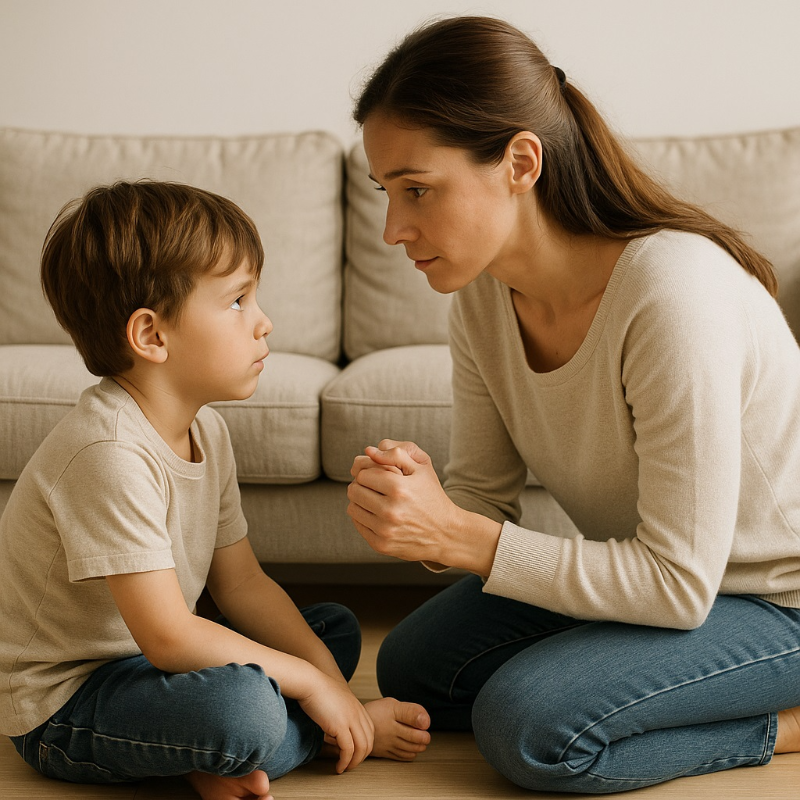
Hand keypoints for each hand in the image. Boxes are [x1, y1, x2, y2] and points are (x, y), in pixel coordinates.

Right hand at [298, 673, 374, 772]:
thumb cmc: (316, 689)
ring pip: (361, 748)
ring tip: (345, 768)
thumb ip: (341, 711)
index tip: (355, 754)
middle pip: (369, 741)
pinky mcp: (340, 726)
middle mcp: (357, 713)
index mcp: (357, 706)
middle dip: (361, 757)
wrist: (309, 682)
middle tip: (351, 765)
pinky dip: (345, 761)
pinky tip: (339, 766)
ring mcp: (351, 719)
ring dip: (354, 763)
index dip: (364, 745)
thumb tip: (335, 726)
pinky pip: (348, 750)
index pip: (370, 731)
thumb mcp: (335, 700)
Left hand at [347, 439, 461, 563]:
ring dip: (360, 501)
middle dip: (362, 485)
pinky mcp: (381, 545)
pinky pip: (358, 524)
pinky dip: (364, 517)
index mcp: (399, 488)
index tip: (378, 475)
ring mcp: (385, 530)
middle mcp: (390, 511)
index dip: (369, 471)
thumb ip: (396, 453)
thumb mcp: (422, 469)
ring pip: (352, 508)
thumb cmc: (432, 497)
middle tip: (374, 487)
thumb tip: (368, 451)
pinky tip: (378, 514)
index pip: (363, 474)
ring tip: (376, 500)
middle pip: (354, 490)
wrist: (446, 534)